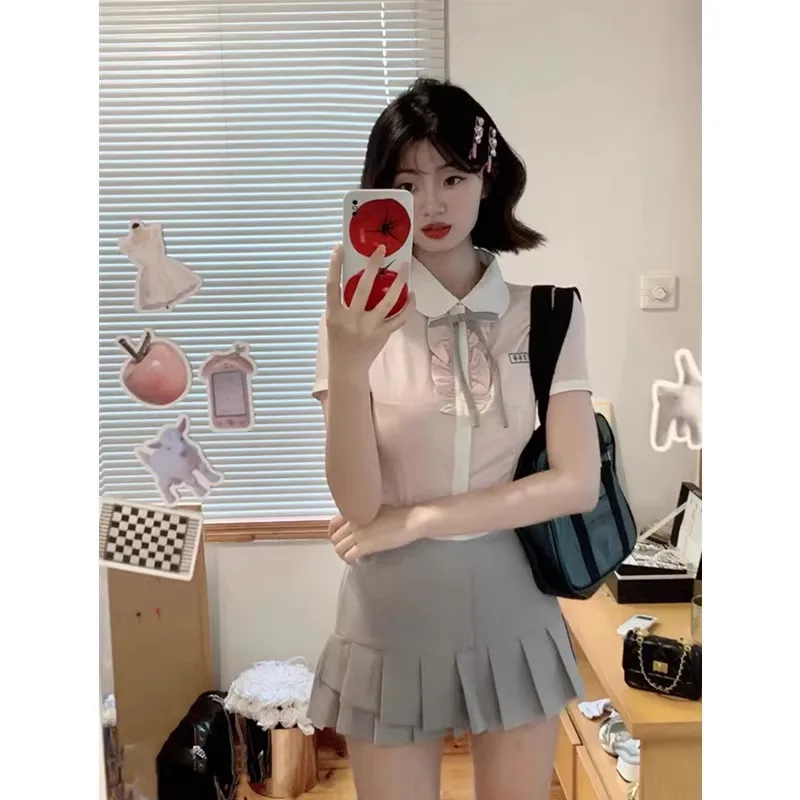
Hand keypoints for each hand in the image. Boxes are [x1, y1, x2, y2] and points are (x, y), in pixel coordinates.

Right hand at [324, 243, 415, 371]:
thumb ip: (340, 302)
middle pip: (363, 288)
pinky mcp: (383, 334)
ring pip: (387, 301)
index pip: (332, 285)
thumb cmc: (338, 342)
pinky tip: (412, 294)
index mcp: (334, 314)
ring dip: (397, 283)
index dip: (334, 265)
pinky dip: (408, 306)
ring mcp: (369, 327)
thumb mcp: (332, 321)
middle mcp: (352, 319)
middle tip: (381, 250)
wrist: (347, 368)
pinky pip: (400, 318)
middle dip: (372, 266)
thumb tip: (355, 278)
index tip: (339, 248)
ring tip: (404, 268)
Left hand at [328, 504, 421, 563]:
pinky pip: (348, 556)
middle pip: (335, 538)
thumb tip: (358, 524)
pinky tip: (357, 563)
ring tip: (353, 558)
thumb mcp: (376, 508)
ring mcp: (358, 533)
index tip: (339, 539)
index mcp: (355, 510)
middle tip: (349, 550)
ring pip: (338, 548)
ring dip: (343, 555)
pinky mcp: (365, 545)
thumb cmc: (399, 513)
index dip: (332, 534)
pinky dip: (350, 561)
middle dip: (339, 546)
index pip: (333, 523)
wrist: (412, 520)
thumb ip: (363, 514)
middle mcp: (353, 520)